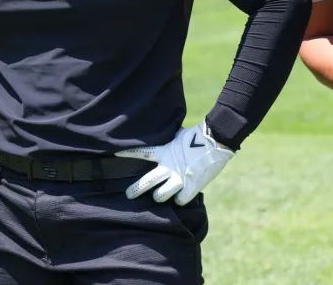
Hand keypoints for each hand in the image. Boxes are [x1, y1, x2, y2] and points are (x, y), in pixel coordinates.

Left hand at [115, 121, 234, 204]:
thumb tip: (164, 132)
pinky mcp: (191, 187)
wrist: (217, 140)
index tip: (114, 154)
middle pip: (147, 182)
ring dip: (160, 196)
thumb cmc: (199, 136)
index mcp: (165, 152)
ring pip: (161, 196)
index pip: (142, 152)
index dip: (128, 153)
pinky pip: (181, 201)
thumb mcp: (180, 135)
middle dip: (135, 190)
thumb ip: (169, 140)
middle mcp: (169, 167)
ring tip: (161, 195)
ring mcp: (180, 179)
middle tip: (128, 195)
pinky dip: (182, 198)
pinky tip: (183, 195)